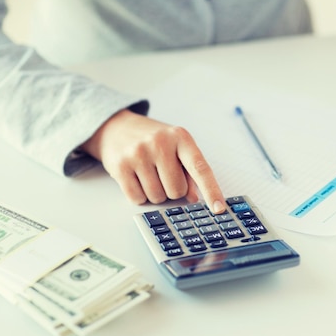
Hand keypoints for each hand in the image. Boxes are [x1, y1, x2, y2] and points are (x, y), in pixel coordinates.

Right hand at [81, 109, 225, 212]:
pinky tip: (136, 178)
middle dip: (172, 190)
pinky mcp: (120, 166)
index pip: (200, 168)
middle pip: (176, 190)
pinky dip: (139, 195)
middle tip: (163, 174)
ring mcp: (138, 154)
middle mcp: (159, 142)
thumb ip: (189, 171)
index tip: (219, 208)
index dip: (211, 190)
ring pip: (157, 197)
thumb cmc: (152, 140)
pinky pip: (137, 198)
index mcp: (180, 137)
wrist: (116, 127)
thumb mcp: (175, 147)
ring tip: (148, 173)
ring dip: (155, 193)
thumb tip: (194, 198)